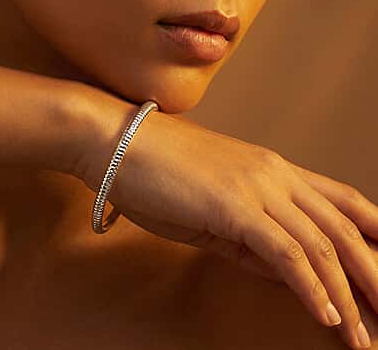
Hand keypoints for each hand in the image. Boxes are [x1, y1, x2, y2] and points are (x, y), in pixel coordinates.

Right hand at [69, 94, 377, 349]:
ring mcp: (256, 187)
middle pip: (343, 225)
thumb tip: (281, 268)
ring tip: (364, 337)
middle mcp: (274, 173)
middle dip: (373, 272)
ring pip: (321, 243)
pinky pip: (286, 252)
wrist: (119, 142)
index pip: (342, 199)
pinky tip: (328, 318)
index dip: (373, 232)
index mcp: (272, 169)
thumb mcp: (212, 206)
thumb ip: (250, 236)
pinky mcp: (233, 206)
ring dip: (348, 293)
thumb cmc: (159, 170)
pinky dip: (312, 287)